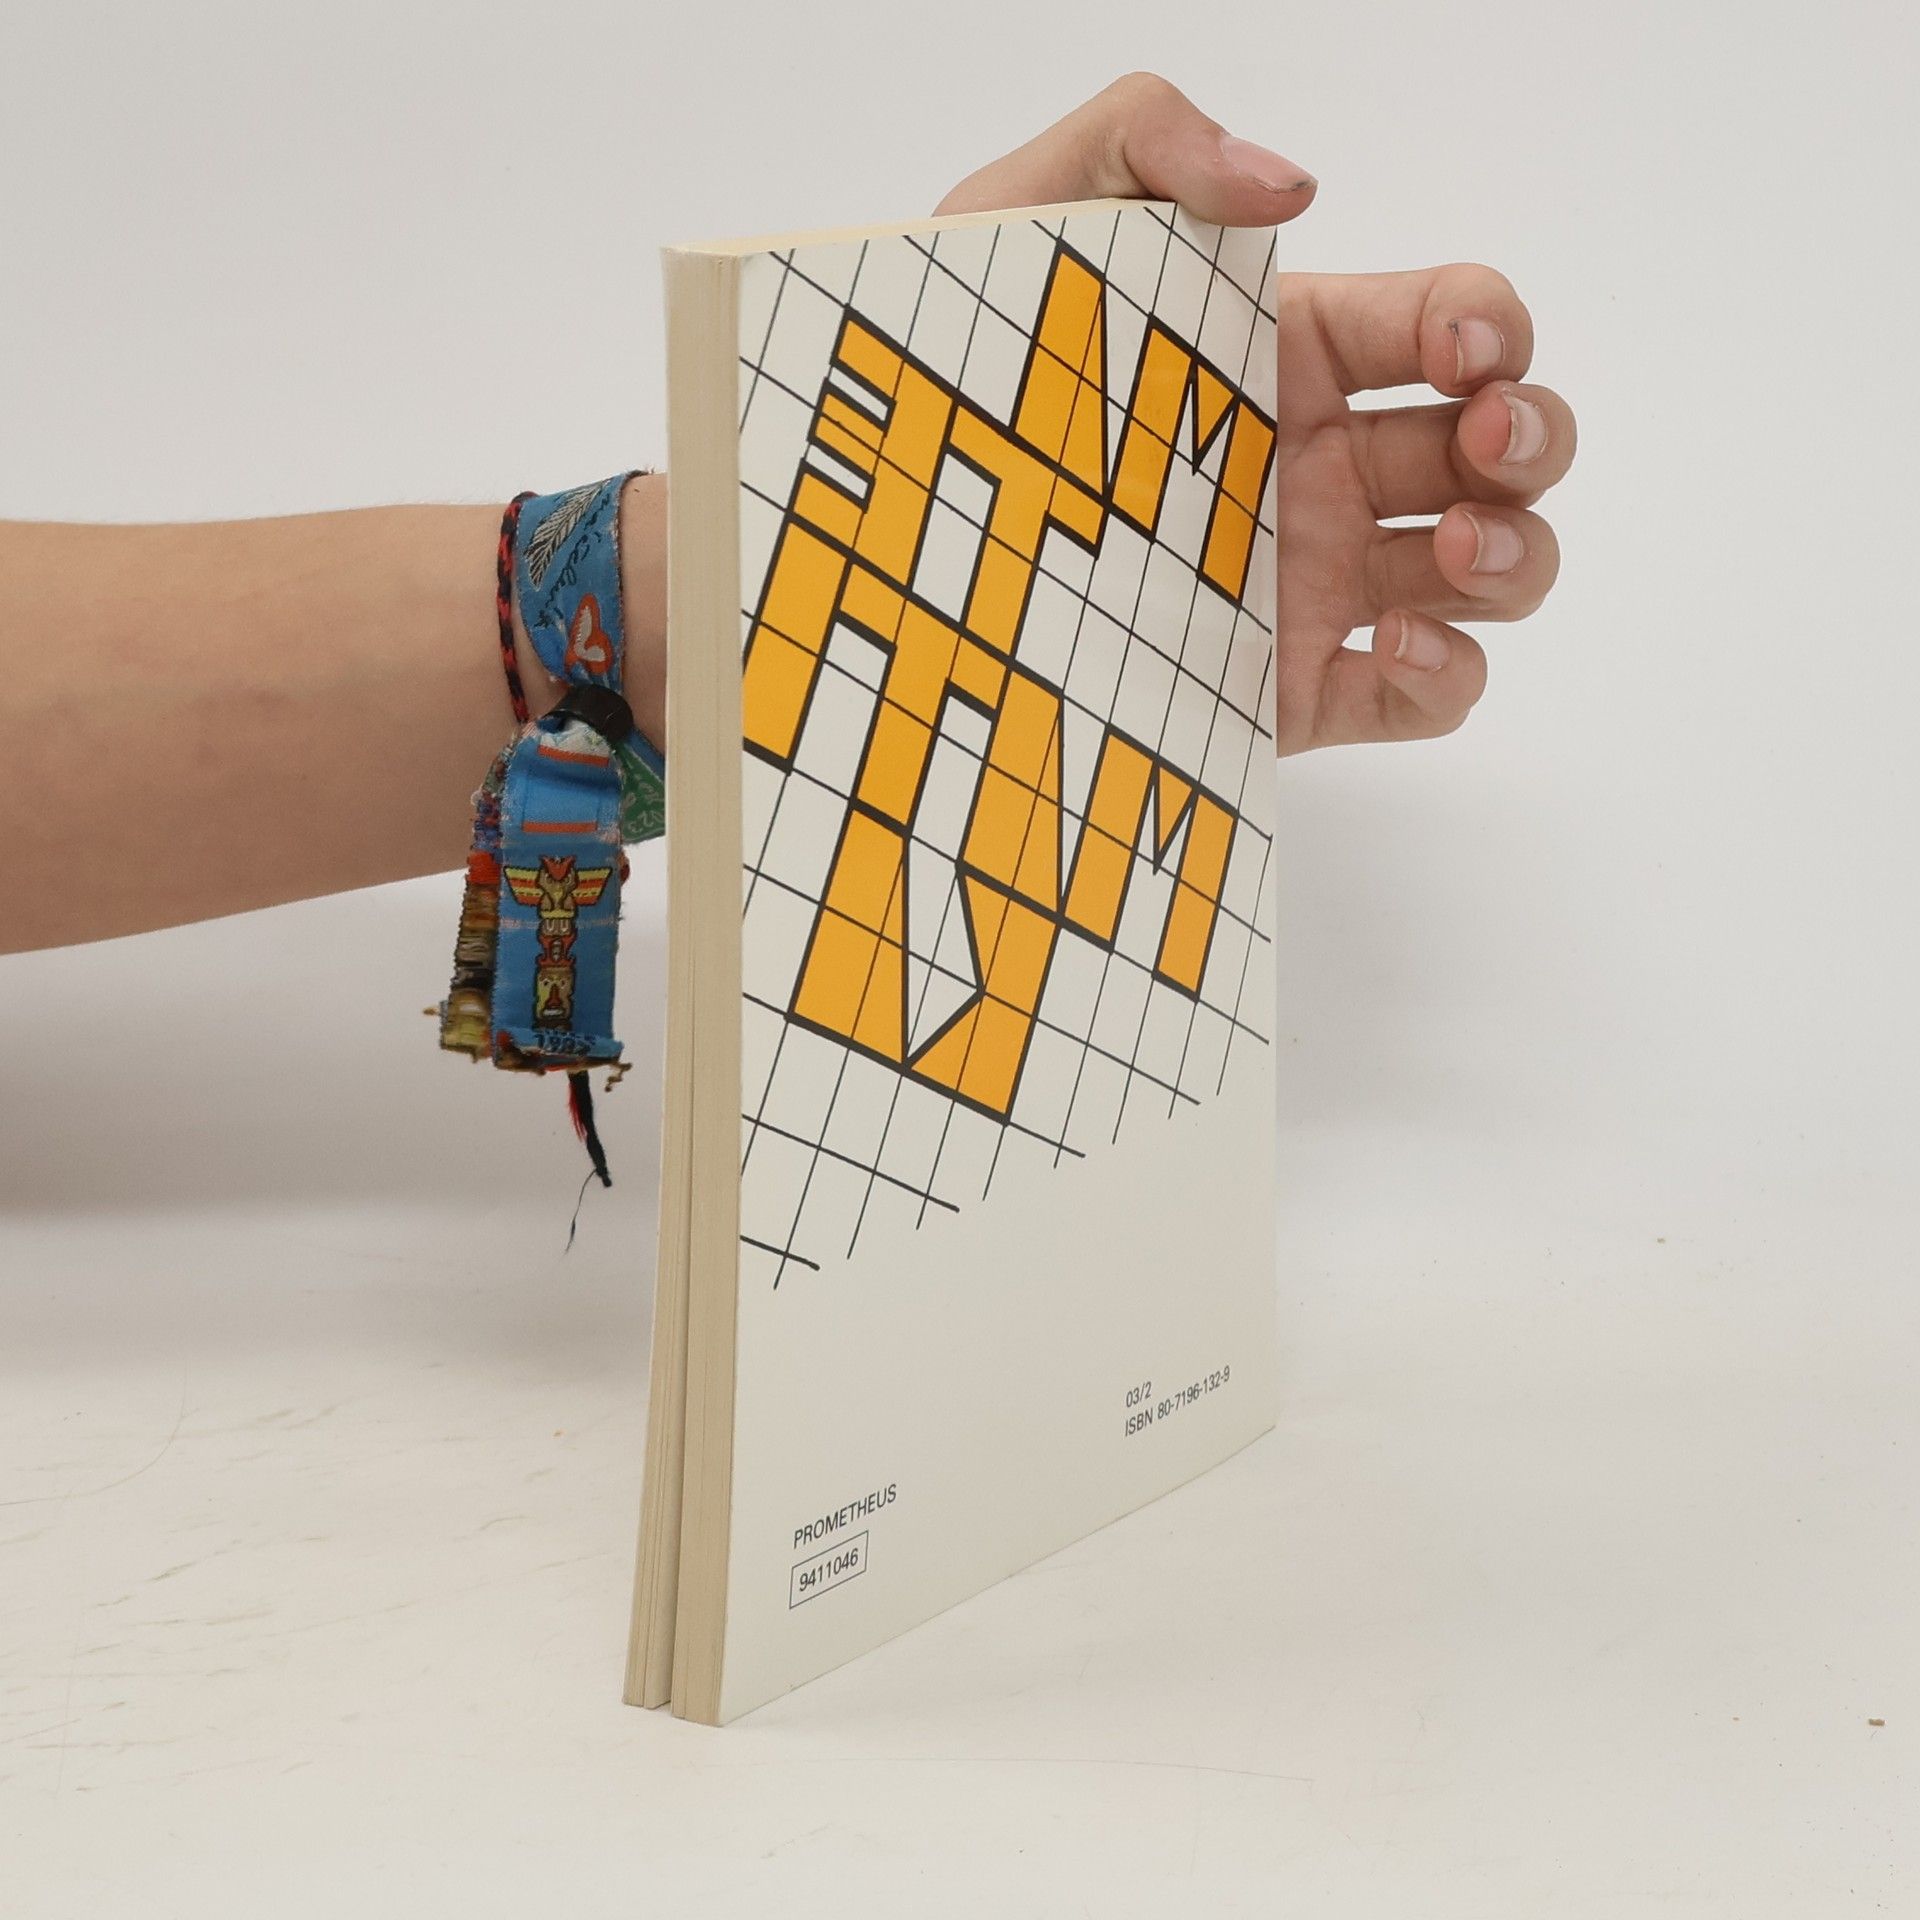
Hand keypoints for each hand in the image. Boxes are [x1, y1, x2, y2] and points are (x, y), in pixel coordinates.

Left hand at [939, 74, 1575, 751]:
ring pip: (1490, 573)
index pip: (1449, 322)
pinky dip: (1451, 677)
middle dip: (1533, 437)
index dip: (1491, 322)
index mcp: (1292, 356)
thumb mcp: (1029, 219)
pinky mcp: (1289, 689)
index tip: (1459, 344)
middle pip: (1503, 449)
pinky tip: (1406, 647)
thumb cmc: (958, 376)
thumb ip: (1146, 138)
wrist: (894, 539)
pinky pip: (1419, 696)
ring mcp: (1316, 584)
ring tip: (1458, 550)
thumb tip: (1288, 183)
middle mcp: (1326, 469)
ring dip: (1518, 556)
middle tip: (1483, 444)